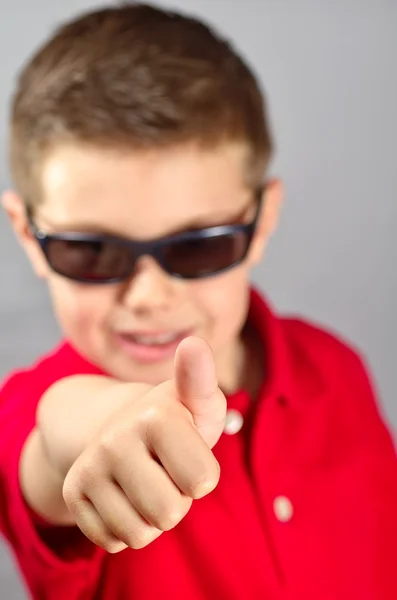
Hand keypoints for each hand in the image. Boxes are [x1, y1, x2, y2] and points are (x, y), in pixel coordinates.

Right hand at [62, 337, 226, 552]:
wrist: (122, 427)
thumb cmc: (177, 421)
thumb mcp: (198, 402)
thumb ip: (202, 379)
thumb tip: (193, 343)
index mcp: (155, 414)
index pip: (203, 482)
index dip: (202, 474)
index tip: (187, 449)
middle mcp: (115, 438)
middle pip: (171, 513)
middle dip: (178, 499)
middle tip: (166, 469)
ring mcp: (89, 467)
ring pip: (142, 533)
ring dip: (153, 516)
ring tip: (147, 481)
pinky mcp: (73, 493)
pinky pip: (116, 541)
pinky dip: (128, 527)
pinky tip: (125, 494)